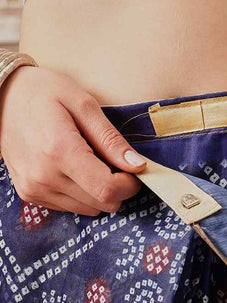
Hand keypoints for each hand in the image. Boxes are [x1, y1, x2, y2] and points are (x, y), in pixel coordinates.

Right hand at [0, 65, 146, 216]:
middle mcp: (45, 177)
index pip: (107, 190)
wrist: (1, 96)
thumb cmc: (43, 92)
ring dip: (99, 192)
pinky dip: (81, 194)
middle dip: (117, 188)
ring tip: (90, 163)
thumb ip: (111, 139)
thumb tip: (137, 166)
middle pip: (102, 204)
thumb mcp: (83, 104)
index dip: (129, 185)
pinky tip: (73, 170)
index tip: (133, 171)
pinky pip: (70, 207)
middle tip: (114, 163)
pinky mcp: (30, 195)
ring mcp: (35, 189)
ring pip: (89, 210)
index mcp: (59, 151)